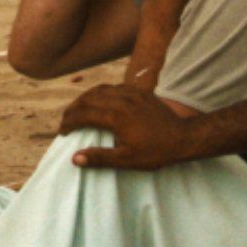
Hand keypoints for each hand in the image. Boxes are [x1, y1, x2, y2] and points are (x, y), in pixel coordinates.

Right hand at [60, 84, 195, 169]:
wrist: (183, 137)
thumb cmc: (155, 152)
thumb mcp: (126, 160)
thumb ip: (99, 158)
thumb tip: (74, 158)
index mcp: (116, 116)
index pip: (84, 114)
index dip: (69, 122)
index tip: (62, 132)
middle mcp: (122, 99)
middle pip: (89, 98)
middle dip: (73, 108)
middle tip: (66, 121)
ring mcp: (132, 93)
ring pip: (101, 89)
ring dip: (86, 98)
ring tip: (78, 110)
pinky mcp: (140, 91)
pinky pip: (115, 87)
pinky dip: (102, 93)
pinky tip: (100, 102)